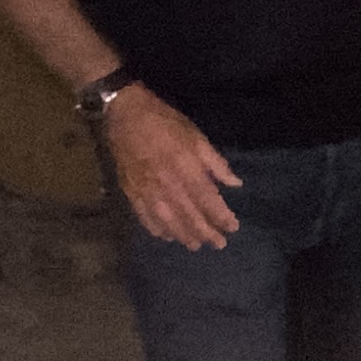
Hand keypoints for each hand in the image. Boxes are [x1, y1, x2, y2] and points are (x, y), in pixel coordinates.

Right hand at [102, 88, 241, 249]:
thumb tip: (235, 183)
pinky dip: (157, 229)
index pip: (208, 200)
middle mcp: (168, 185)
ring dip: (184, 236)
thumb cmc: (165, 123)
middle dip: (206, 233)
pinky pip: (145, 217)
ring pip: (168, 221)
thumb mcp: (196, 136)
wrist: (125, 114)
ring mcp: (147, 191)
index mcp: (187, 169)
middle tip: (219, 245)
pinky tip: (166, 236)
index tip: (233, 228)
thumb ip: (216, 162)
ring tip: (195, 246)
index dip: (221, 217)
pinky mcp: (131, 192)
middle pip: (190, 216)